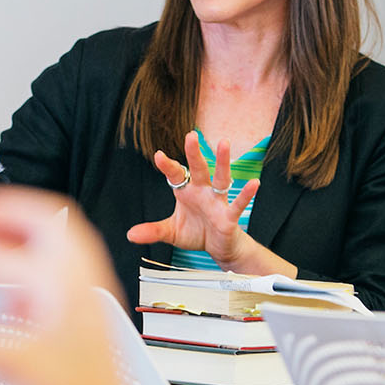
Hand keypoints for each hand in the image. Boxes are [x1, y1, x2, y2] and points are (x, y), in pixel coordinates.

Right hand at [0, 188, 129, 384]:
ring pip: (54, 242)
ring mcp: (86, 294)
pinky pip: (57, 269)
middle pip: (44, 220)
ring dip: (15, 237)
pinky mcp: (83, 313)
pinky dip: (27, 265)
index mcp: (67, 282)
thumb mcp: (9, 365)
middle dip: (0, 216)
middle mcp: (82, 279)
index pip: (11, 245)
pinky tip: (5, 292)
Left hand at [125, 130, 257, 266]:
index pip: (176, 175)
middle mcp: (203, 192)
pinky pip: (238, 203)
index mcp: (187, 192)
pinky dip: (246, 193)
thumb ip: (153, 231)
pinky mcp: (229, 216)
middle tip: (191, 135)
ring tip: (224, 142)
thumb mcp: (171, 233)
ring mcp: (217, 202)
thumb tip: (130, 234)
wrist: (219, 248)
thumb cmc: (197, 233)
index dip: (167, 165)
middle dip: (194, 153)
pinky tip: (254, 183)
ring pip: (220, 178)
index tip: (158, 156)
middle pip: (198, 169)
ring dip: (222, 161)